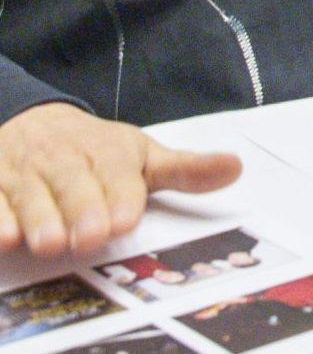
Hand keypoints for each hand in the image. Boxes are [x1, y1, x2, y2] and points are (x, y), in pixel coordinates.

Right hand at [0, 103, 241, 258]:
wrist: (34, 123)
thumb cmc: (96, 152)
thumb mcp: (142, 156)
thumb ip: (184, 170)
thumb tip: (236, 168)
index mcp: (109, 151)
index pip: (116, 172)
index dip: (119, 196)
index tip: (123, 219)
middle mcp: (66, 158)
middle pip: (73, 183)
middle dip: (82, 210)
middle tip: (89, 238)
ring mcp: (26, 171)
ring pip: (31, 193)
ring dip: (40, 218)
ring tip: (50, 242)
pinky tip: (6, 236)